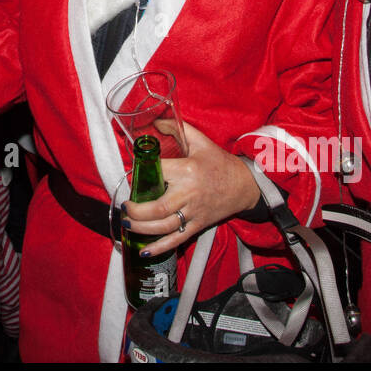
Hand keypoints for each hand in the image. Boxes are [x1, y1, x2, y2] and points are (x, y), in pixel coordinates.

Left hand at [123, 123, 260, 257]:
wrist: (245, 185)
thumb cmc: (220, 163)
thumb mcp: (201, 142)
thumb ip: (179, 129)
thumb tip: (156, 121)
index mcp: (188, 170)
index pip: (159, 172)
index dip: (141, 173)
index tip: (131, 175)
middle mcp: (189, 193)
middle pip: (158, 207)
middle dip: (137, 211)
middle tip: (125, 206)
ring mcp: (193, 212)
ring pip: (164, 226)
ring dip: (142, 228)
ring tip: (127, 223)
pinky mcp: (197, 225)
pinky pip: (176, 239)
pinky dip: (159, 247)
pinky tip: (143, 249)